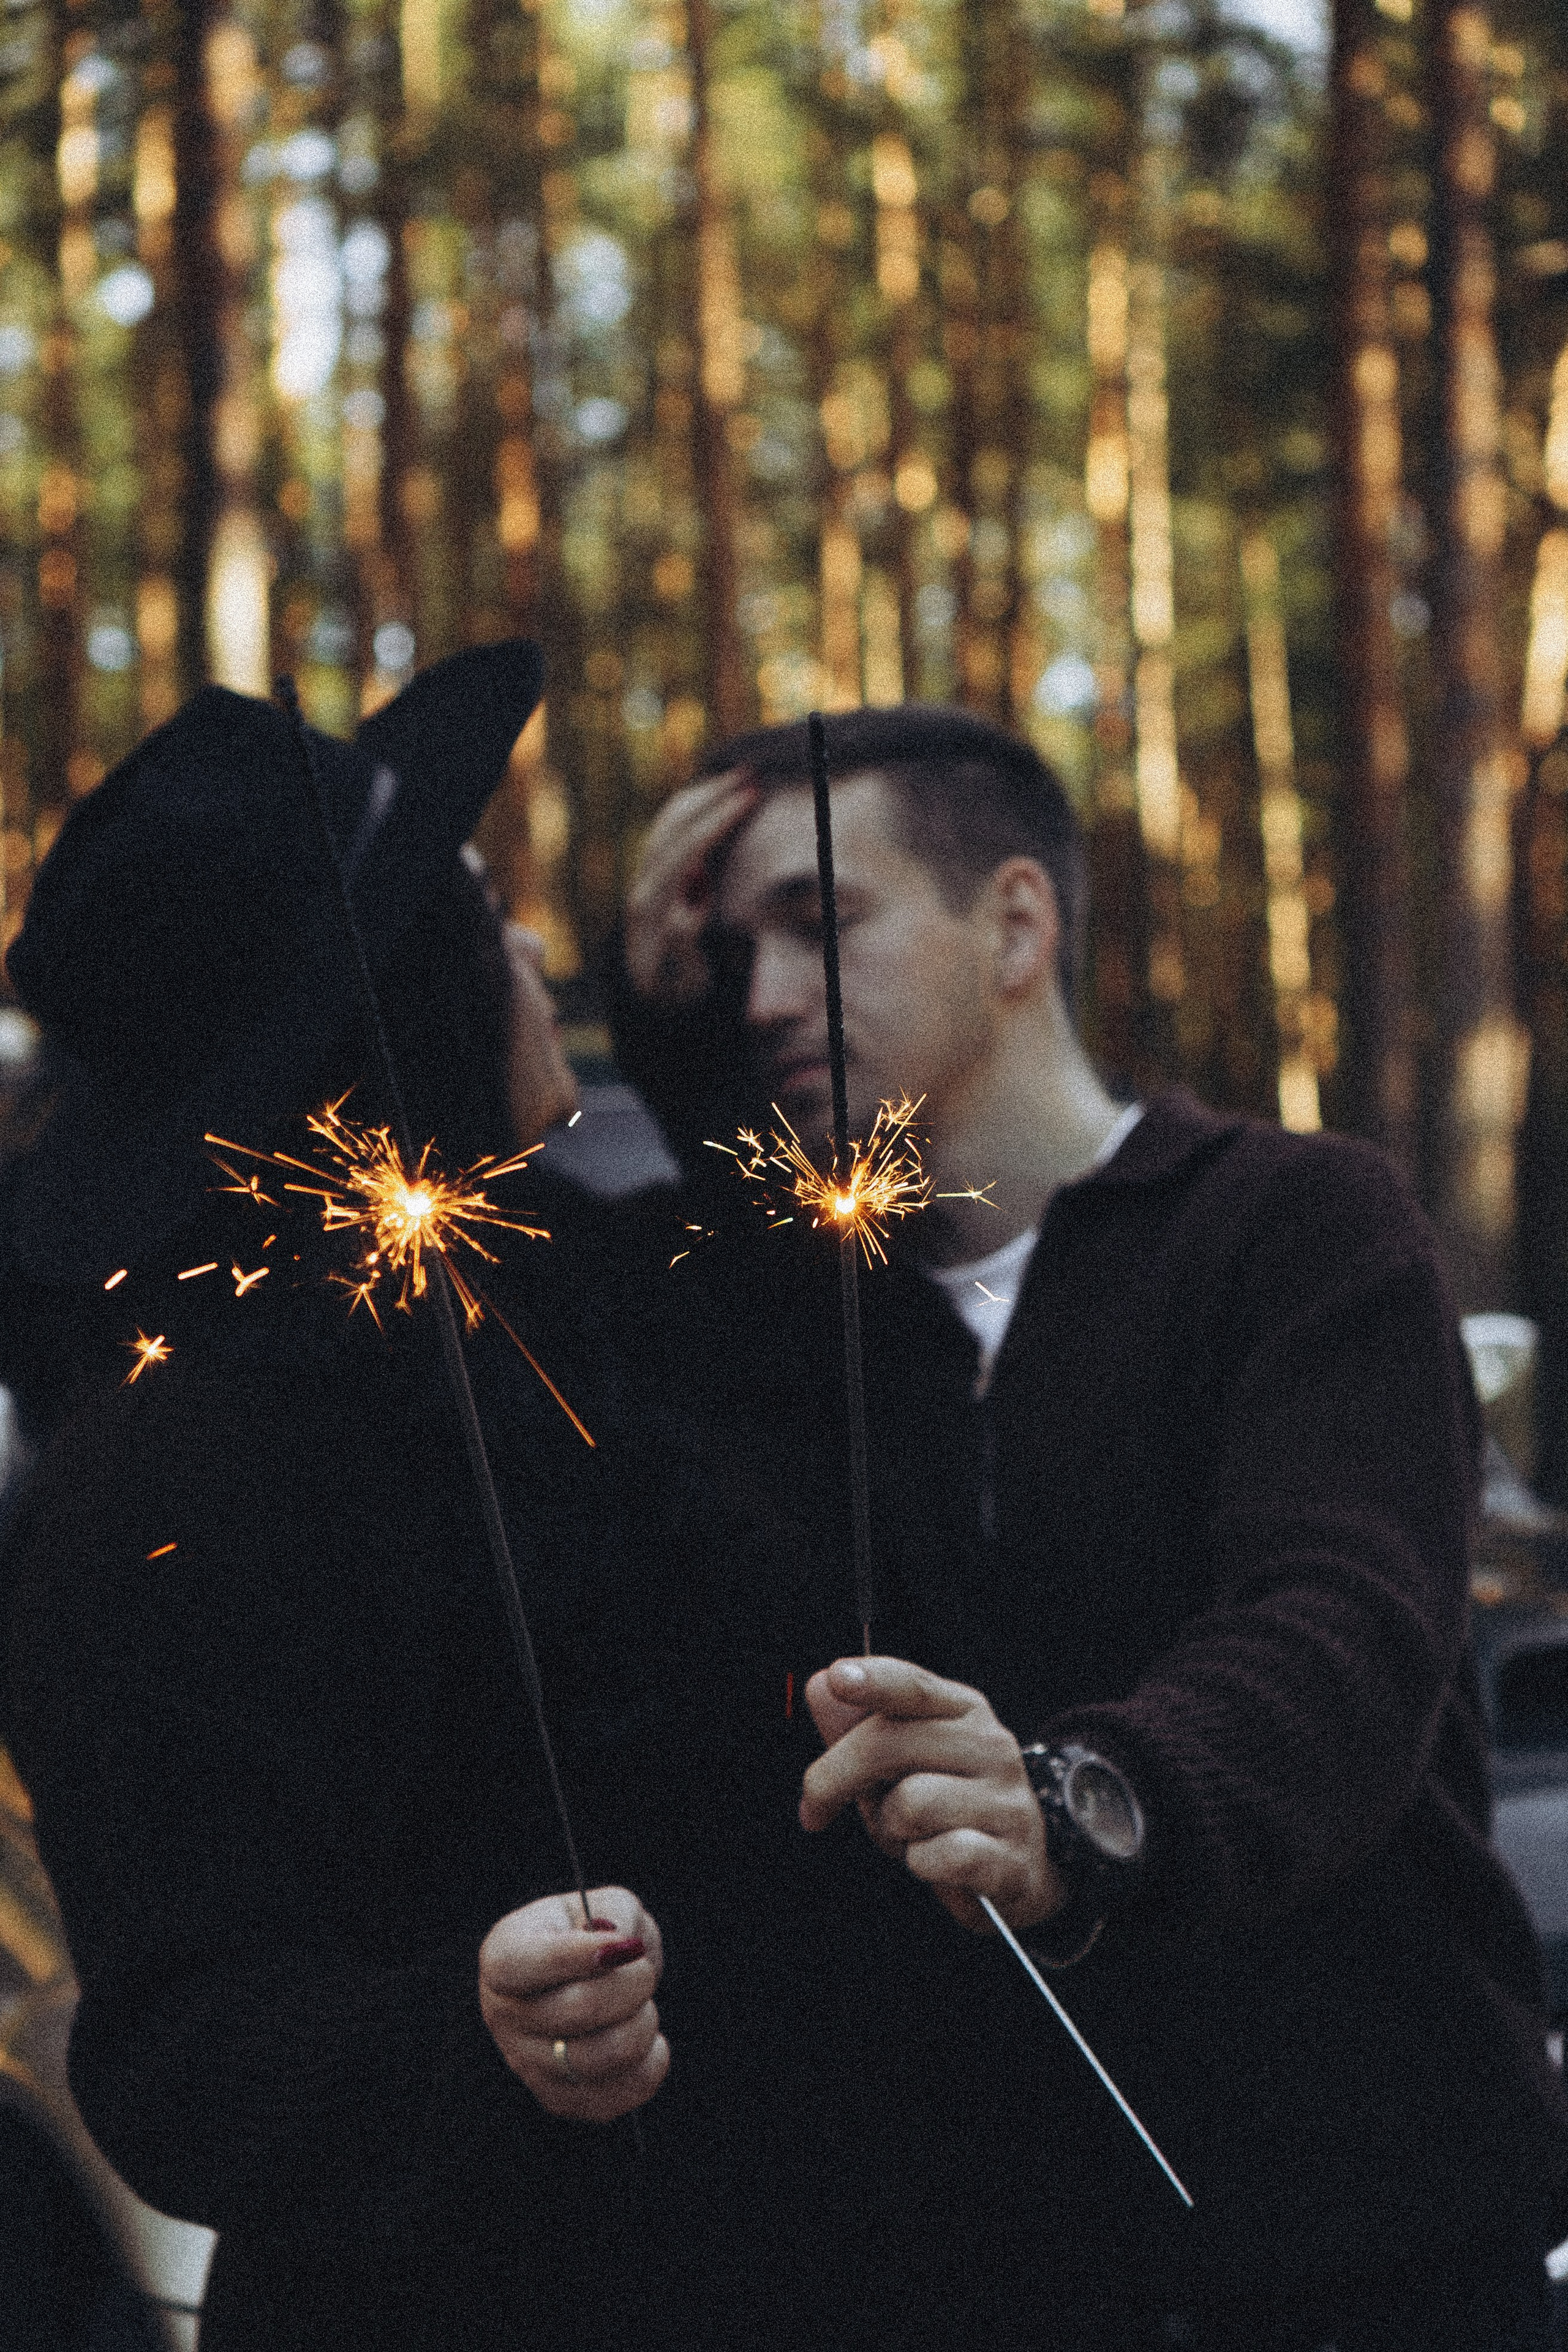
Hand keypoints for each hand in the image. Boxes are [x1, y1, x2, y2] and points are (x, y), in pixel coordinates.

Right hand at [478, 1887, 668, 2122]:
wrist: (579, 1982)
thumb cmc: (590, 1935)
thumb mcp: (601, 1903)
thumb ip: (615, 1913)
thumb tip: (622, 1946)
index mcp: (503, 1956)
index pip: (521, 1965)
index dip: (577, 1956)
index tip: (627, 1947)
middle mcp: (503, 2014)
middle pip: (577, 2010)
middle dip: (633, 1984)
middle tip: (644, 1969)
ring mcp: (526, 2063)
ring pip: (601, 2057)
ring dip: (643, 2026)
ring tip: (643, 2007)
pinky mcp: (558, 2098)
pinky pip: (617, 2095)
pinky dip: (649, 2065)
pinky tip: (646, 2041)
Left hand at [623, 771, 755, 1005]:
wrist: (652, 1001)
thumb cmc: (678, 992)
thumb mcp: (684, 980)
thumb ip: (683, 939)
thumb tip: (694, 894)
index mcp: (652, 905)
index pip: (688, 848)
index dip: (719, 819)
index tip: (751, 797)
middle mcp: (644, 883)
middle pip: (676, 824)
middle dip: (716, 795)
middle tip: (755, 775)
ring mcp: (645, 876)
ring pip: (670, 820)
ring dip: (705, 794)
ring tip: (741, 775)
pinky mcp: (651, 874)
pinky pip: (669, 826)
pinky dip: (693, 804)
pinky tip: (716, 793)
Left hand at [800, 1657, 1066, 1935]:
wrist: (1014, 1869)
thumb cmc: (944, 1808)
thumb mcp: (895, 1765)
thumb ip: (856, 1727)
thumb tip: (819, 1687)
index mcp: (961, 1710)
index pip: (914, 1686)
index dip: (874, 1680)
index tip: (838, 1678)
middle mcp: (990, 1745)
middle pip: (888, 1745)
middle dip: (833, 1779)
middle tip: (815, 1807)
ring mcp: (1006, 1801)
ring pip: (910, 1804)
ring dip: (890, 1829)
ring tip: (907, 1835)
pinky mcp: (1009, 1857)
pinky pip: (939, 1855)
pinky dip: (921, 1864)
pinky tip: (934, 1862)